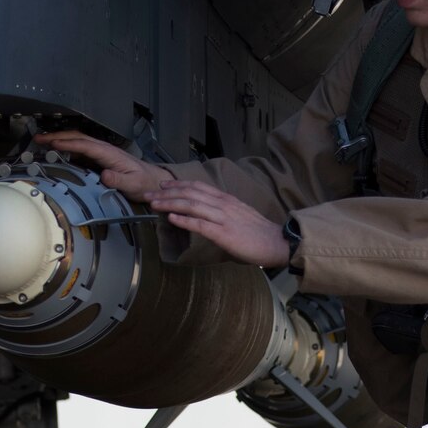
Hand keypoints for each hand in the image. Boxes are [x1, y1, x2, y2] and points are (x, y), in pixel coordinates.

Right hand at [34, 130, 172, 199]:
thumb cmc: (144, 183)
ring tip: (42, 141)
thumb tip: (104, 175)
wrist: (153, 181)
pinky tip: (57, 151)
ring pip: (77, 141)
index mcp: (110, 153)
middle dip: (57, 136)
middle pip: (77, 138)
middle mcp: (104, 150)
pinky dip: (66, 147)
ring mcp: (101, 153)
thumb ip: (119, 180)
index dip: (68, 143)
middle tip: (39, 138)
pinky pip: (80, 150)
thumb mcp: (134, 184)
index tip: (52, 143)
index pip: (85, 145)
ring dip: (59, 139)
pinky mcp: (100, 159)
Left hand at [143, 180, 287, 267]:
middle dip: (167, 193)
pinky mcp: (224, 233)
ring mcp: (223, 218)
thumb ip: (223, 212)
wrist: (278, 242)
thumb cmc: (260, 233)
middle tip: (149, 195)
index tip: (163, 185)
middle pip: (190, 193)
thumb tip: (207, 215)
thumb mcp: (240, 215)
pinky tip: (171, 218)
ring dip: (170, 204)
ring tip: (154, 204)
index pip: (198, 186)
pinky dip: (184, 220)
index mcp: (227, 199)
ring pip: (192, 205)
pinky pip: (200, 224)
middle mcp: (223, 204)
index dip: (178, 185)